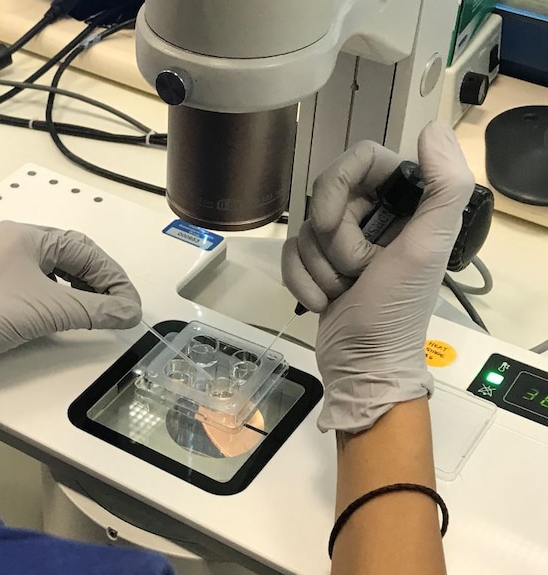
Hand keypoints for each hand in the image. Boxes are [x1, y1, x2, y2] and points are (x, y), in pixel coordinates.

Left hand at [0, 221, 141, 419]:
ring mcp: (1, 264)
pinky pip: (38, 285)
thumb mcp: (46, 310)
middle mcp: (14, 242)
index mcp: (27, 234)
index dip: (114, 277)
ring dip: (82, 292)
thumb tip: (130, 313)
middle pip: (72, 258)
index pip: (85, 249)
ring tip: (101, 314)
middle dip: (100, 283)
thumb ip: (94, 310)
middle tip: (121, 310)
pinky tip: (69, 315)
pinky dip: (60, 299)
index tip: (131, 305)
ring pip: (55, 273)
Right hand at [281, 122, 474, 432]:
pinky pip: (290, 254)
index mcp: (406, 204)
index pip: (360, 159)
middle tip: (354, 270)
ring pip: (305, 228)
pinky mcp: (318, 266)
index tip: (334, 223)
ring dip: (318, 267)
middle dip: (331, 241)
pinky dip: (301, 281)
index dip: (336, 186)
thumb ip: (445, 185)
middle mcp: (375, 216)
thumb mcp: (427, 247)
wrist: (363, 366)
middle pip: (326, 195)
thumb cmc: (396, 310)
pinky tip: (323, 303)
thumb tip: (432, 128)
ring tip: (343, 292)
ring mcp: (344, 242)